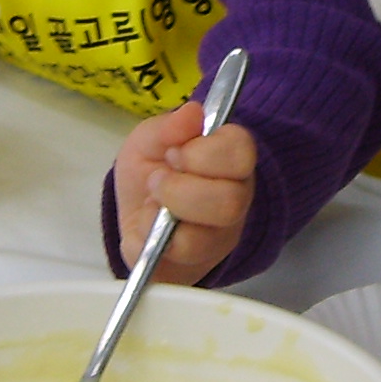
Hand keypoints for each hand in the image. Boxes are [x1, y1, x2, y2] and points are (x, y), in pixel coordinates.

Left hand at [114, 102, 258, 283]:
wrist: (138, 214)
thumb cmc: (153, 169)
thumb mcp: (150, 140)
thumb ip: (167, 127)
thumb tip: (192, 114)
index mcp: (232, 162)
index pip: (241, 153)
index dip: (204, 153)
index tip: (175, 153)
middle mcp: (236, 202)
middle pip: (230, 202)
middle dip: (180, 190)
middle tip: (156, 182)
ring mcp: (217, 239)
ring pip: (204, 238)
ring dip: (163, 218)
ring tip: (150, 205)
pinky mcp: (192, 267)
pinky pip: (173, 262)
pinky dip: (146, 242)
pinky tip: (145, 229)